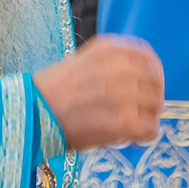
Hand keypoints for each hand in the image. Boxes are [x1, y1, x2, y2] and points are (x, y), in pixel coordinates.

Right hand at [32, 35, 163, 150]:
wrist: (32, 112)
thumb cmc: (53, 92)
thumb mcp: (83, 62)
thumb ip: (110, 66)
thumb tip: (138, 81)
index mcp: (109, 48)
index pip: (148, 57)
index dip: (153, 75)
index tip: (148, 89)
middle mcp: (120, 66)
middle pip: (156, 82)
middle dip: (152, 99)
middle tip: (141, 113)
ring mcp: (124, 92)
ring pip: (155, 106)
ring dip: (147, 118)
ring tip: (130, 127)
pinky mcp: (125, 120)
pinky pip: (151, 129)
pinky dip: (143, 136)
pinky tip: (130, 139)